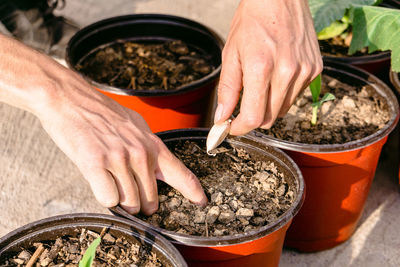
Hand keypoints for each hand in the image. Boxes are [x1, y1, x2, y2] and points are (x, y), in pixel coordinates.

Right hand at [0, 34, 206, 214]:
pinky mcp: (96, 164)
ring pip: (128, 203)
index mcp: (152, 145)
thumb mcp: (136, 126)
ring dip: (121, 201)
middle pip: (149, 200)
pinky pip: (108, 199)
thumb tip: (156, 169)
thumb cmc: (102, 113)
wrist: (71, 99)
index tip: (201, 201)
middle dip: (141, 203)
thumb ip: (149, 148)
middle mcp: (140, 153)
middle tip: (130, 193)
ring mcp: (119, 159)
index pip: (181, 173)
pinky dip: (104, 196)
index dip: (193, 191)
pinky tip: (99, 181)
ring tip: (110, 181)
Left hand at [214, 0, 322, 134]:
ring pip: (282, 110)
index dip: (240, 128)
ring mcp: (304, 71)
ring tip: (260, 84)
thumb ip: (227, 90)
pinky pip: (295, 96)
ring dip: (268, 106)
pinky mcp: (315, 69)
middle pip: (269, 118)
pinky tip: (276, 75)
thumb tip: (221, 117)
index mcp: (261, 68)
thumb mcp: (231, 54)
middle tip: (242, 107)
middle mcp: (287, 72)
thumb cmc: (252, 21)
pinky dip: (282, 94)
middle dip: (252, 118)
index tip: (232, 128)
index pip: (254, 117)